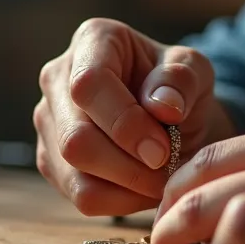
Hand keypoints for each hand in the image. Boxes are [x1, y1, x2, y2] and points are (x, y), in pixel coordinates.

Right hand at [34, 18, 234, 215]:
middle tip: (168, 171)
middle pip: (75, 138)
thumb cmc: (178, 86)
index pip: (89, 86)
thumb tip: (163, 106)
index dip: (124, 124)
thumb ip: (182, 81)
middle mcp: (57, 78)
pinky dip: (119, 202)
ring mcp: (48, 121)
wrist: (169, 114)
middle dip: (128, 166)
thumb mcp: (195, 71)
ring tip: (162, 180)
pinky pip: (79, 196)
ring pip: (73, 174)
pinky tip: (144, 188)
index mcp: (92, 41)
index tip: (162, 150)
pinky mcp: (51, 160)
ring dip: (126, 188)